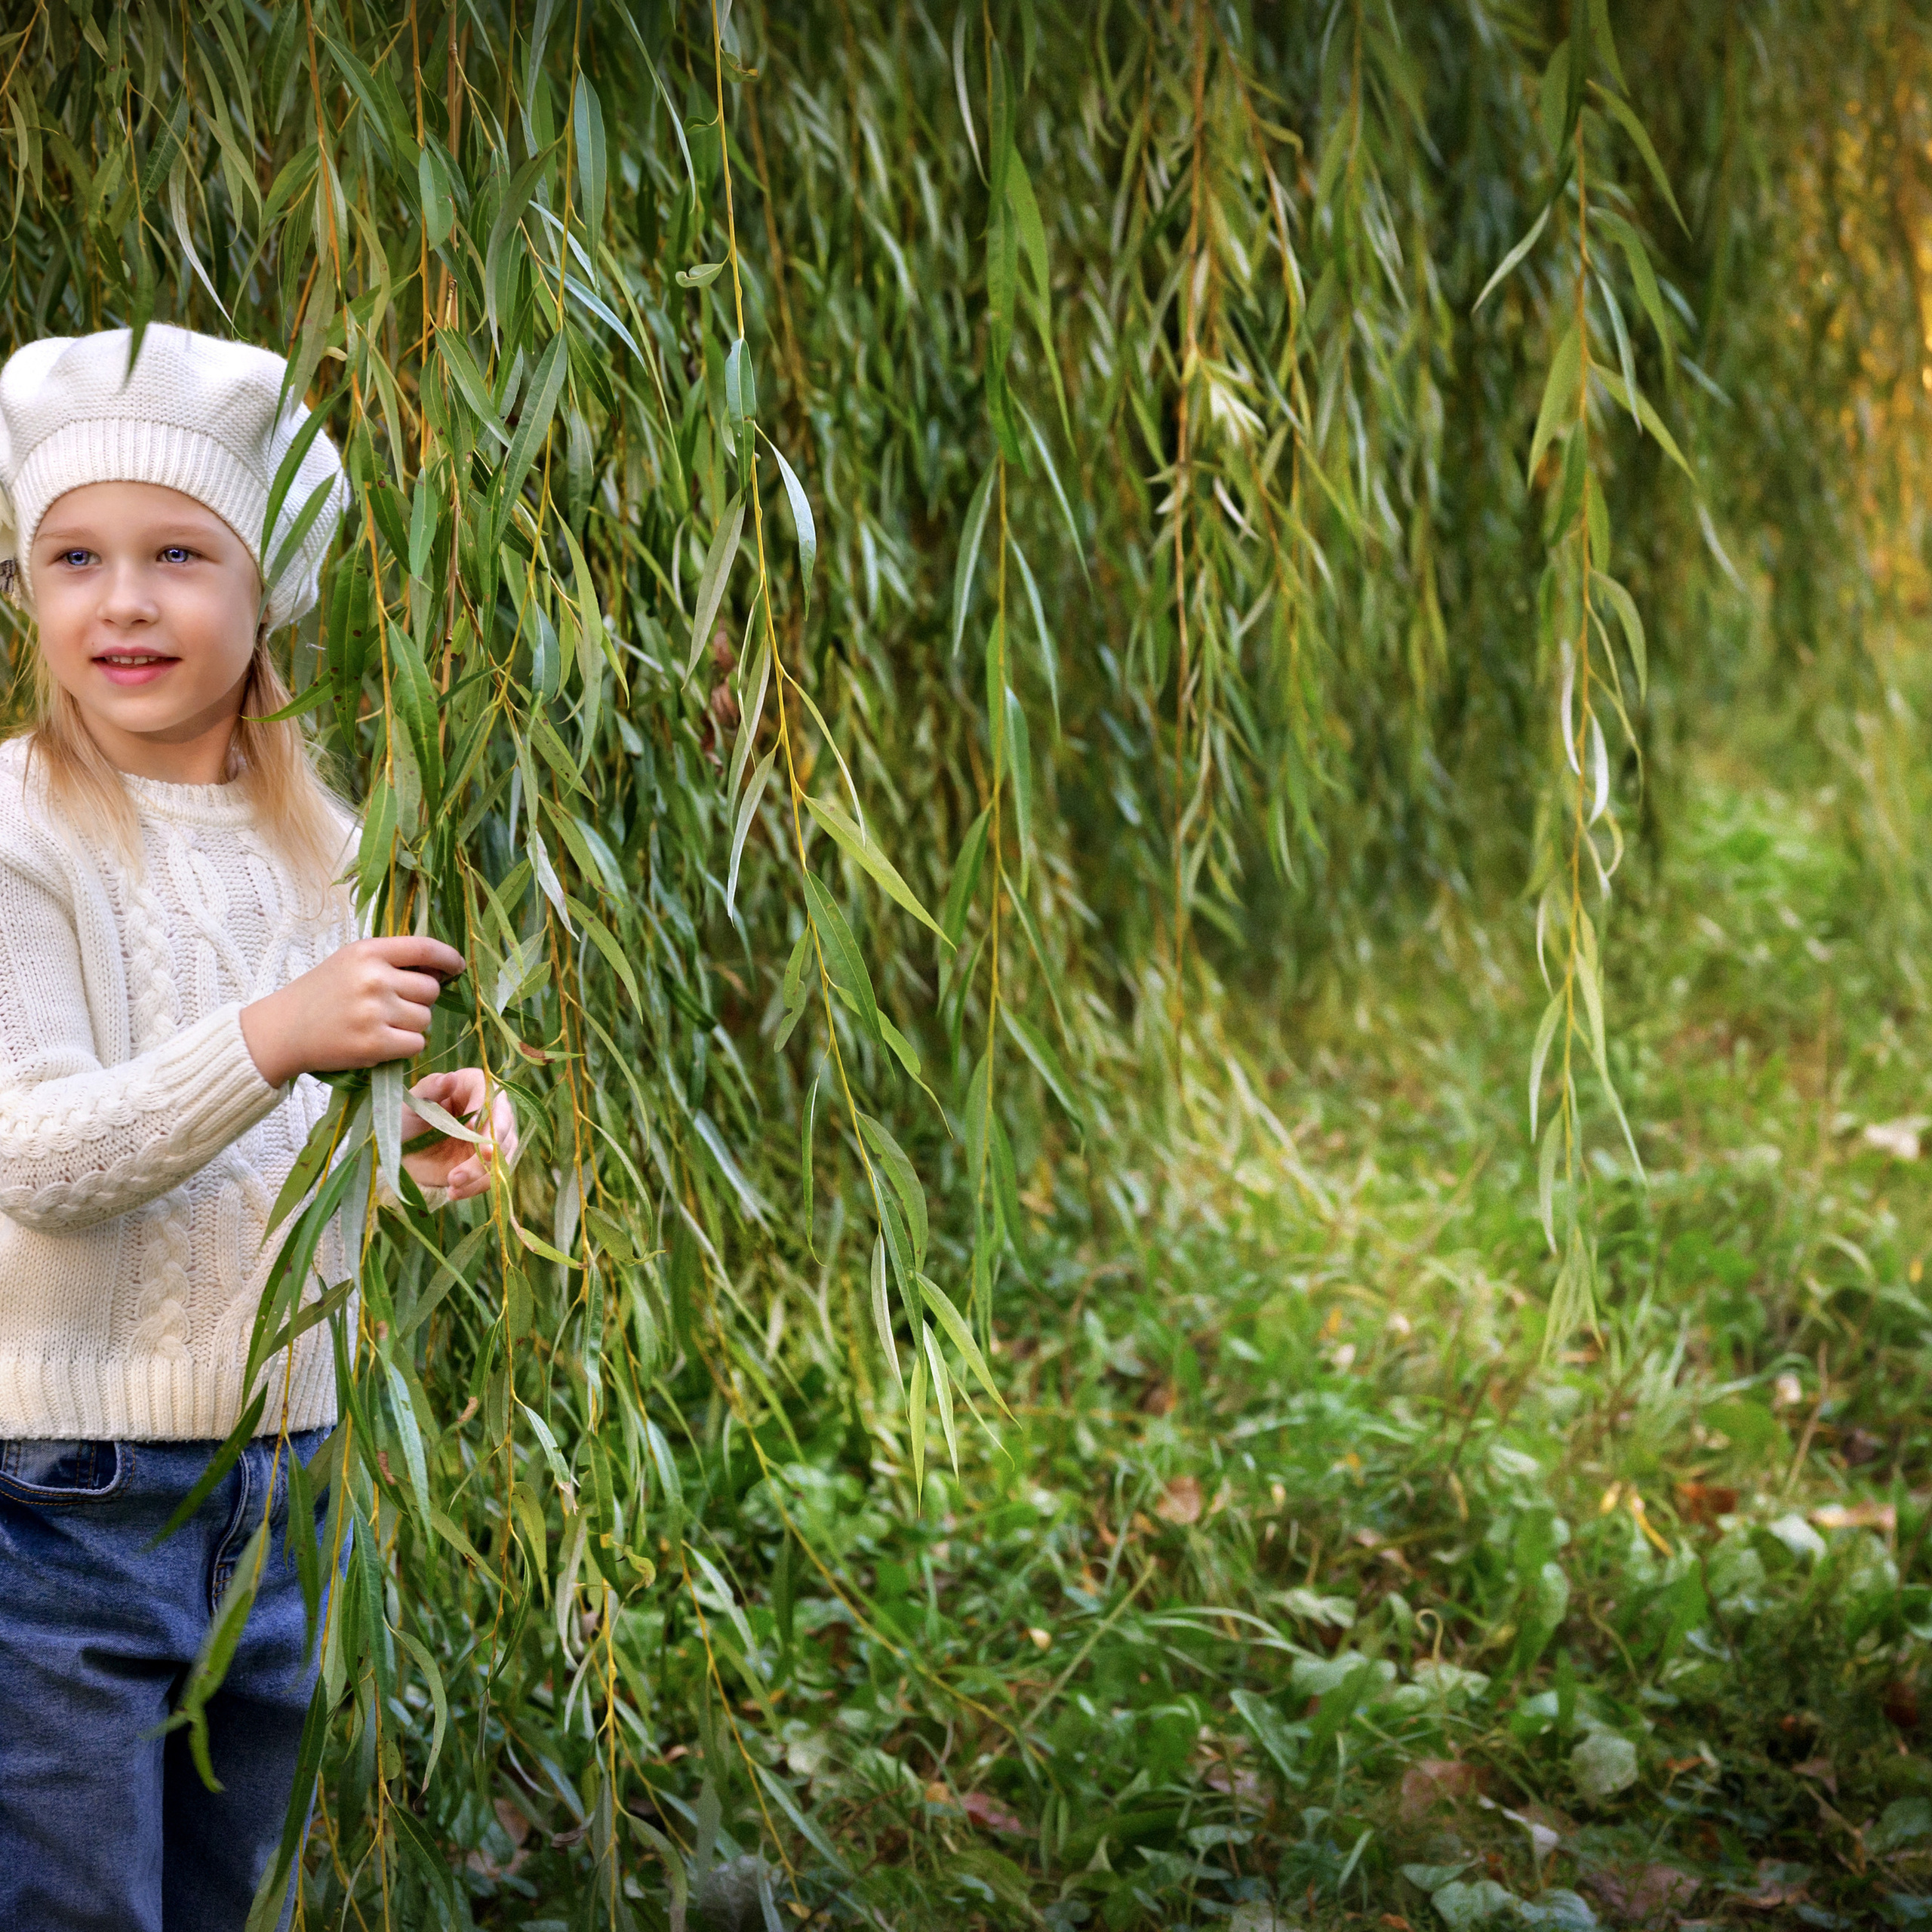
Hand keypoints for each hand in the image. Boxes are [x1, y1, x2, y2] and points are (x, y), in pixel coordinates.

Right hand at [240, 936, 465, 1087]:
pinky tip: (381, 1041)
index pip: (425, 949)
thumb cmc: (322, 994)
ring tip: (381, 1024)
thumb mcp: (351, 963)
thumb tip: (441, 971)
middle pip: (430, 990)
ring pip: (424, 1019)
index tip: (456, 967)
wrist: (283, 1029)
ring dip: (411, 1025)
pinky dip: (405, 1046)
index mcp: (368, 952)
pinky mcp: (374, 1043)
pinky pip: (416, 1044)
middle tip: (394, 1007)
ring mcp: (374, 1011)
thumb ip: (391, 961)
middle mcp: (373, 978)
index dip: (448, 958)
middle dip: (419, 1000)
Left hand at [400, 1069, 517, 1202]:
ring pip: (501, 1152)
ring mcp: (494, 1136)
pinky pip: (495, 1175)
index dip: (484, 1109)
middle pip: (503, 1123)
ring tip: (453, 1181)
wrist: (406, 1155)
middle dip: (492, 1143)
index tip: (469, 1127)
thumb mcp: (412, 1105)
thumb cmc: (409, 1121)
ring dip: (481, 1170)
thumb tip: (450, 1078)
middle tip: (483, 1156)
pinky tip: (455, 1192)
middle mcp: (491, 1108)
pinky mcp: (492, 1161)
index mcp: (472, 1085)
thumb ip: (430, 1089)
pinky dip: (477, 1186)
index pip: (488, 1093)